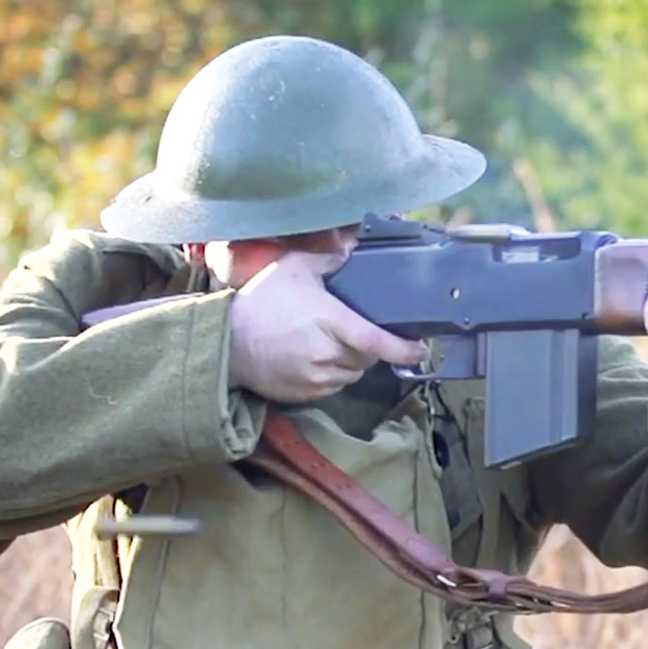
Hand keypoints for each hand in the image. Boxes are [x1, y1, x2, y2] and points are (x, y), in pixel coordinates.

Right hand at [225, 251, 426, 403]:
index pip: (376, 341)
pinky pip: (334, 387)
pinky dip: (332, 375)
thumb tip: (355, 254)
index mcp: (328, 321)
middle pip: (368, 357)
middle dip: (367, 345)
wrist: (225, 341)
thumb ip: (330, 261)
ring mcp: (316, 378)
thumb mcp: (295, 268)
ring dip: (350, 361)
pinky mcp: (306, 394)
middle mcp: (326, 353)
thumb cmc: (260, 302)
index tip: (421, 349)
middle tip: (349, 329)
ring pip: (353, 374)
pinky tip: (313, 357)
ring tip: (326, 342)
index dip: (403, 349)